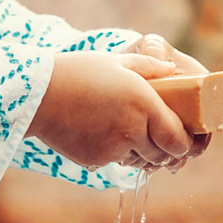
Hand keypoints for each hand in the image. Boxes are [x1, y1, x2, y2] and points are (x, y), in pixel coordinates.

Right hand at [27, 51, 194, 171]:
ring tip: (129, 132)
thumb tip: (172, 69)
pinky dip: (117, 153)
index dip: (185, 144)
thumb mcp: (117, 61)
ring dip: (142, 153)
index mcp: (144, 104)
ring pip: (142, 161)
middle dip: (166, 151)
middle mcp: (133, 130)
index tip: (184, 138)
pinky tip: (102, 133)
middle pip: (164, 156)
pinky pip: (117, 161)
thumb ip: (150, 67)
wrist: (37, 94)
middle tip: (160, 137)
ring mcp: (114, 148)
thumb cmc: (78, 72)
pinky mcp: (96, 160)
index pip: (179, 140)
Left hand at [128, 33, 222, 156]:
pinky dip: (164, 161)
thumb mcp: (151, 47)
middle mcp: (198, 109)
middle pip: (206, 136)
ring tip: (164, 160)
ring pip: (188, 149)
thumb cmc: (147, 55)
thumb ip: (155, 49)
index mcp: (205, 87)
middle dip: (196, 148)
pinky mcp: (164, 135)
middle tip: (181, 151)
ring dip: (179, 158)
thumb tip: (166, 66)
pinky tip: (152, 163)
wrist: (125, 70)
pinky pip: (170, 154)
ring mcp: (182, 123)